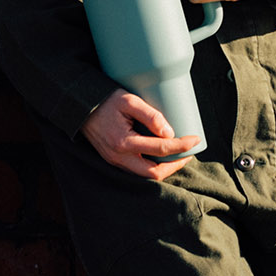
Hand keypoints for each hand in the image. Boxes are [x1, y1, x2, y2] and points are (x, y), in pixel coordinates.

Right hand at [81, 88, 201, 179]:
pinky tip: (161, 157)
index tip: (195, 139)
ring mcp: (115, 161)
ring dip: (163, 168)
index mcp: (124, 142)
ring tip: (178, 155)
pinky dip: (151, 166)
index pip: (160, 150)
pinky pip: (136, 170)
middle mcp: (119, 157)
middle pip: (153, 173)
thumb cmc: (106, 100)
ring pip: (144, 175)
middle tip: (189, 153)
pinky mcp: (113, 160)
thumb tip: (170, 132)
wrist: (80, 106)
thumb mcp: (129, 100)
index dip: (181, 146)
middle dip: (175, 165)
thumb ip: (150, 115)